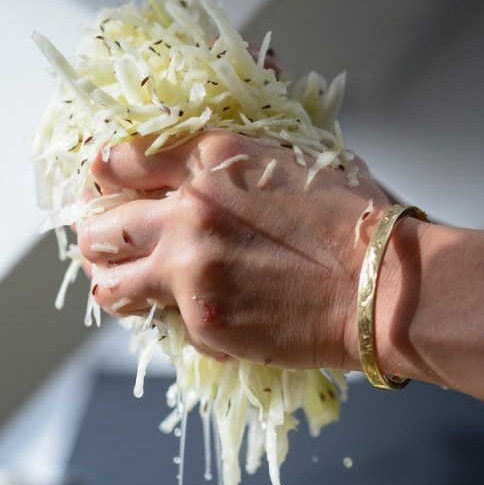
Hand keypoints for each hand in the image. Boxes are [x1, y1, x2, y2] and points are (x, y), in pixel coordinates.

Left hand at [78, 131, 387, 369]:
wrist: (383, 286)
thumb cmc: (353, 223)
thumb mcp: (292, 163)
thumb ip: (234, 163)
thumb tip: (202, 167)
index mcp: (211, 159)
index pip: (120, 160)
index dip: (108, 176)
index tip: (108, 188)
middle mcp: (188, 211)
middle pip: (98, 228)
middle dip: (100, 238)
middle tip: (115, 246)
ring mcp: (190, 271)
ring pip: (110, 285)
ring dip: (118, 285)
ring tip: (137, 289)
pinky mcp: (203, 322)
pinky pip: (171, 324)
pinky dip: (189, 321)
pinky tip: (221, 314)